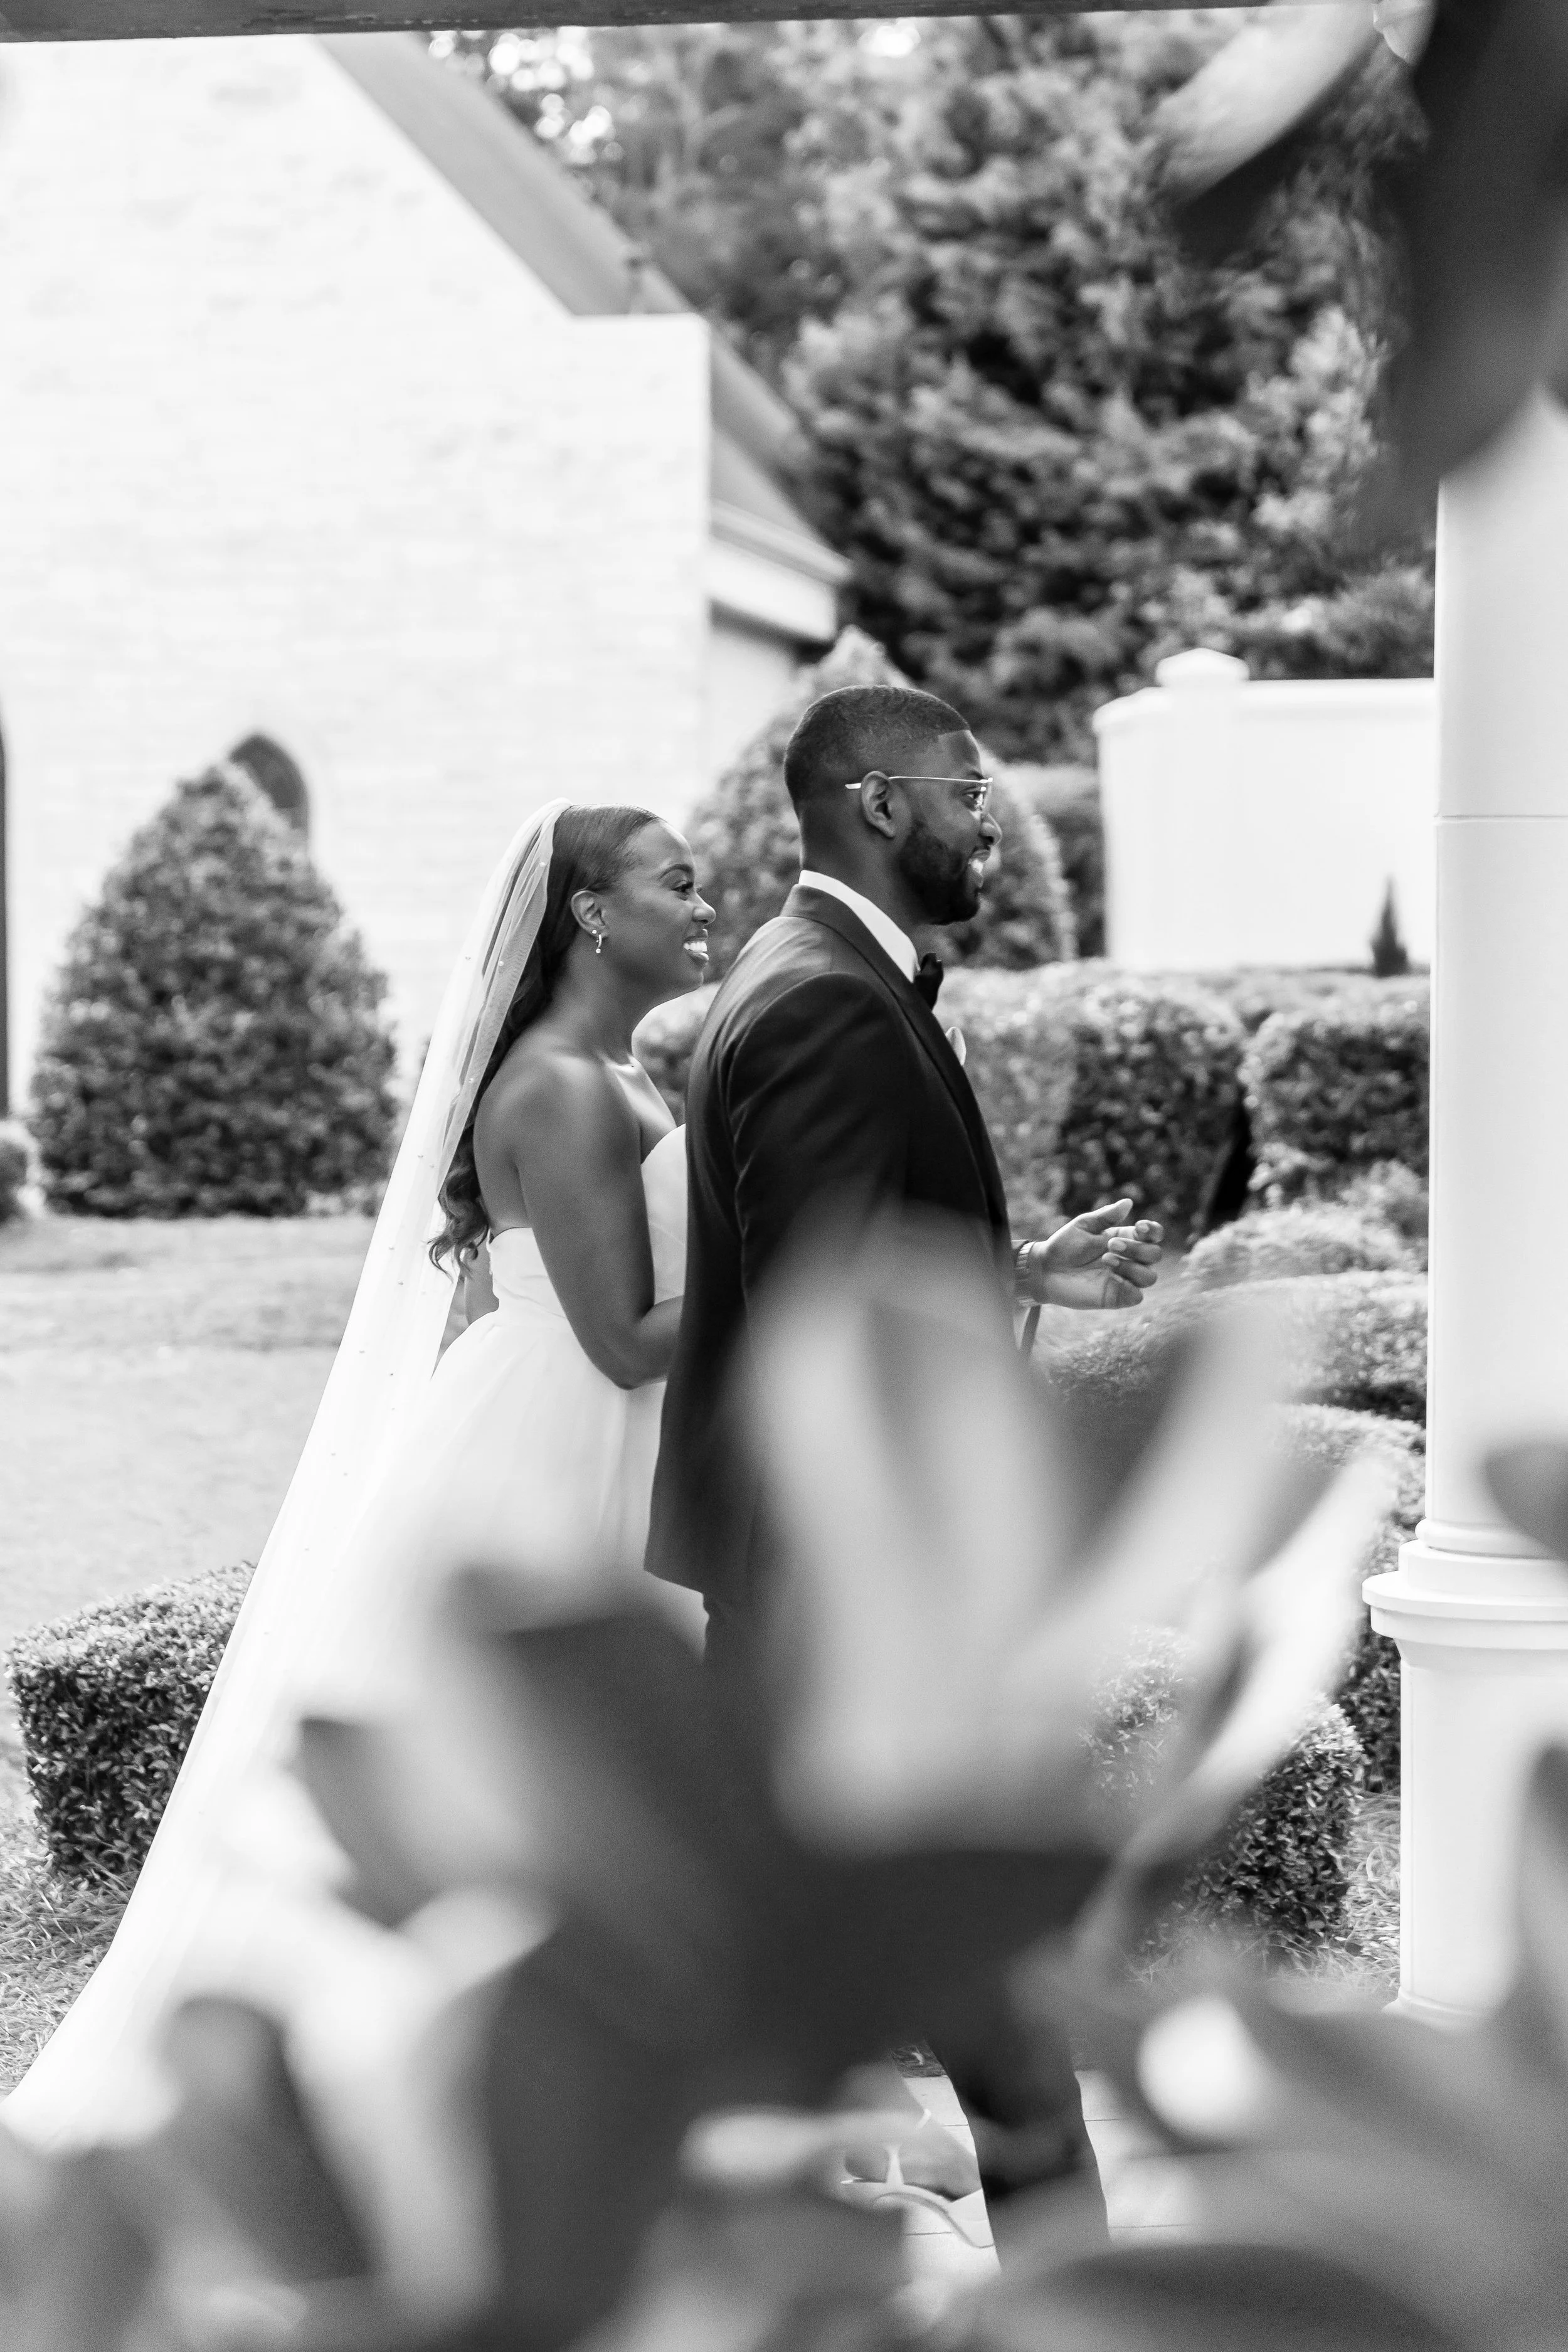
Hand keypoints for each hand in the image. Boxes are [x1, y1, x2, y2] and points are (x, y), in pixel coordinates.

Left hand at [1024, 1198, 1163, 1311]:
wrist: (1046, 1269)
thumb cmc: (1064, 1245)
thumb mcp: (1083, 1225)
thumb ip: (1106, 1215)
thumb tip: (1128, 1202)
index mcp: (1125, 1239)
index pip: (1153, 1235)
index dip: (1153, 1231)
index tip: (1140, 1227)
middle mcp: (1130, 1259)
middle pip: (1154, 1254)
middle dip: (1136, 1248)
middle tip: (1109, 1245)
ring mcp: (1125, 1279)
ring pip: (1150, 1276)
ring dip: (1132, 1266)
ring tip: (1106, 1261)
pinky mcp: (1117, 1297)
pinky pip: (1137, 1296)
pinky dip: (1130, 1287)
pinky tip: (1112, 1279)